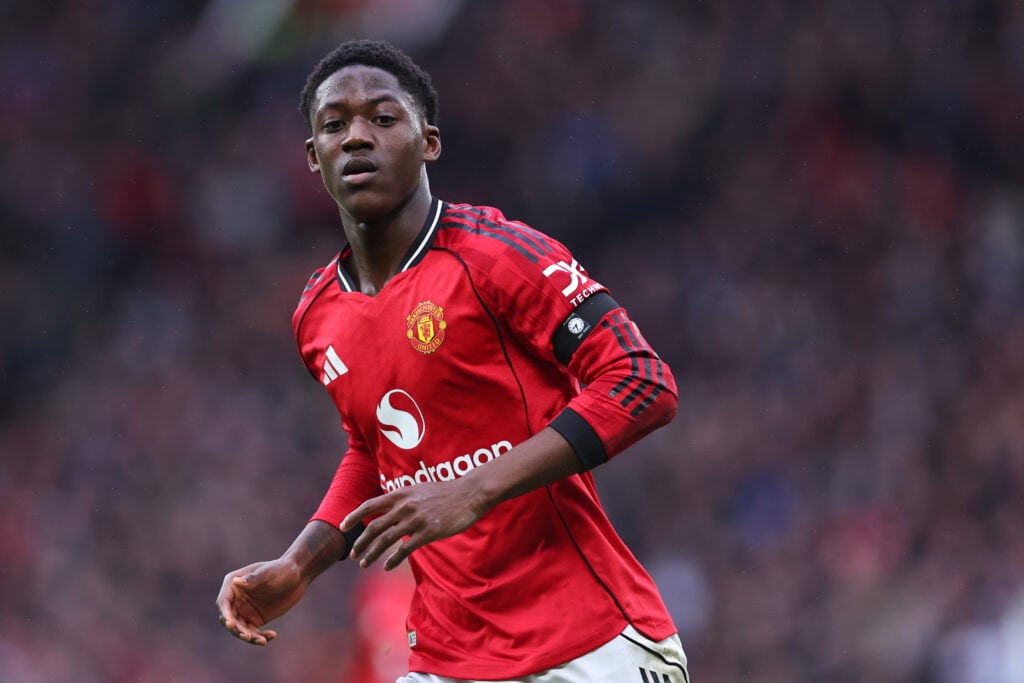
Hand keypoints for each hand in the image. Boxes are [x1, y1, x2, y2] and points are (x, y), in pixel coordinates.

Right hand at [216, 559, 306, 645]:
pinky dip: (260, 637)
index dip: (225, 614)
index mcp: (233, 585)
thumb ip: (253, 579)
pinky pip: (253, 633)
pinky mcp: (255, 619)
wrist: (298, 576)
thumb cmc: (281, 570)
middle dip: (236, 629)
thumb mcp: (267, 573)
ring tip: (262, 641)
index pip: (223, 602)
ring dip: (249, 637)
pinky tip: (272, 636)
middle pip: (229, 619)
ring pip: (240, 629)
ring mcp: (244, 611)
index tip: (231, 624)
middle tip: (247, 636)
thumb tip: (236, 582)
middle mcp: (235, 599)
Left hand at [342, 479, 486, 570]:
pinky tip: (386, 566)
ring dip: (372, 553)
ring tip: (364, 563)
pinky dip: (392, 559)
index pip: (370, 505)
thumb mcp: (420, 489)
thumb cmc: (447, 492)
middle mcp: (405, 506)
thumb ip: (404, 499)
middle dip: (360, 541)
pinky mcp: (428, 532)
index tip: (342, 526)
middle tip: (353, 553)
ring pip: (386, 539)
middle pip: (374, 526)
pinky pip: (405, 549)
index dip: (354, 516)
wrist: (470, 493)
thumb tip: (391, 509)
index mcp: (401, 494)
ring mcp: (416, 519)